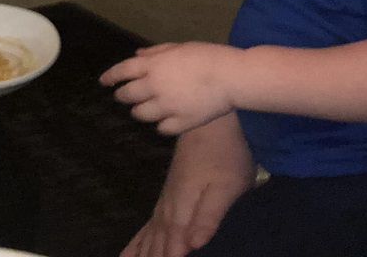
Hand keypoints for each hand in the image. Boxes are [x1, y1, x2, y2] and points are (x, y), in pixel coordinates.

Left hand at [100, 42, 243, 134]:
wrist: (231, 77)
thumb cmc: (207, 56)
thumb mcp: (179, 47)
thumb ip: (155, 52)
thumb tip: (137, 56)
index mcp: (153, 65)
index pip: (122, 71)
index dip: (110, 77)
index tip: (103, 82)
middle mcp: (154, 86)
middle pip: (127, 96)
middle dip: (123, 96)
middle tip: (124, 97)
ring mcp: (166, 106)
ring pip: (141, 114)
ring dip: (139, 111)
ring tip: (145, 109)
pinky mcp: (180, 123)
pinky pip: (161, 128)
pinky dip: (161, 125)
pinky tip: (165, 121)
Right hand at [120, 115, 254, 256]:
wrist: (211, 123)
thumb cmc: (224, 154)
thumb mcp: (226, 187)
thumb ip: (209, 216)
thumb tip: (193, 244)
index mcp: (182, 206)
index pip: (172, 241)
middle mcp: (170, 204)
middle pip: (156, 237)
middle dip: (147, 256)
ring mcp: (168, 197)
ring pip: (151, 229)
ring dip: (140, 247)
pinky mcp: (171, 191)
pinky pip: (152, 219)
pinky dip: (144, 233)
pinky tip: (142, 239)